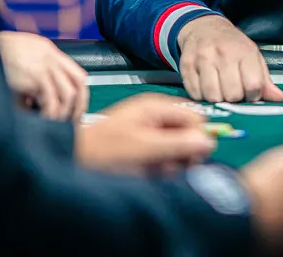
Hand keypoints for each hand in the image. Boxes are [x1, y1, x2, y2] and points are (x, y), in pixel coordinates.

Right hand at [0, 31, 88, 120]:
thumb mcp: (18, 64)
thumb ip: (29, 81)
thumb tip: (31, 103)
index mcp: (48, 51)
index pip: (75, 72)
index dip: (80, 93)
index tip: (76, 108)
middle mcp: (51, 57)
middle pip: (79, 81)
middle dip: (79, 103)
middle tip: (73, 120)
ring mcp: (45, 66)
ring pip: (68, 93)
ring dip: (64, 111)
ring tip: (55, 122)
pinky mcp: (35, 77)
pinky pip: (51, 100)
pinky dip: (50, 113)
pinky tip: (43, 119)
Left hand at [75, 92, 215, 175]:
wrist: (72, 163)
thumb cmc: (103, 150)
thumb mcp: (143, 147)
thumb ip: (177, 144)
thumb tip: (210, 142)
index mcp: (156, 107)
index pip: (194, 119)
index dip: (197, 138)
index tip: (191, 158)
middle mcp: (156, 118)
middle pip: (188, 135)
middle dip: (182, 154)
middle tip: (166, 166)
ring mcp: (150, 134)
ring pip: (178, 151)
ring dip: (171, 165)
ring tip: (151, 170)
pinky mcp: (145, 151)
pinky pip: (165, 160)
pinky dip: (160, 170)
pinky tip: (147, 174)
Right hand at [177, 15, 282, 103]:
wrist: (204, 28)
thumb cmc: (231, 45)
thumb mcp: (252, 57)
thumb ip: (264, 80)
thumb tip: (278, 98)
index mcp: (245, 52)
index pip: (253, 85)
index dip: (253, 96)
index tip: (250, 93)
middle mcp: (224, 54)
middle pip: (232, 94)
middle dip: (235, 99)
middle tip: (234, 91)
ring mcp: (203, 59)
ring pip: (212, 96)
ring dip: (217, 99)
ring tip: (220, 90)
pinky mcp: (187, 65)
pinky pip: (195, 93)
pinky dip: (201, 96)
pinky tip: (206, 87)